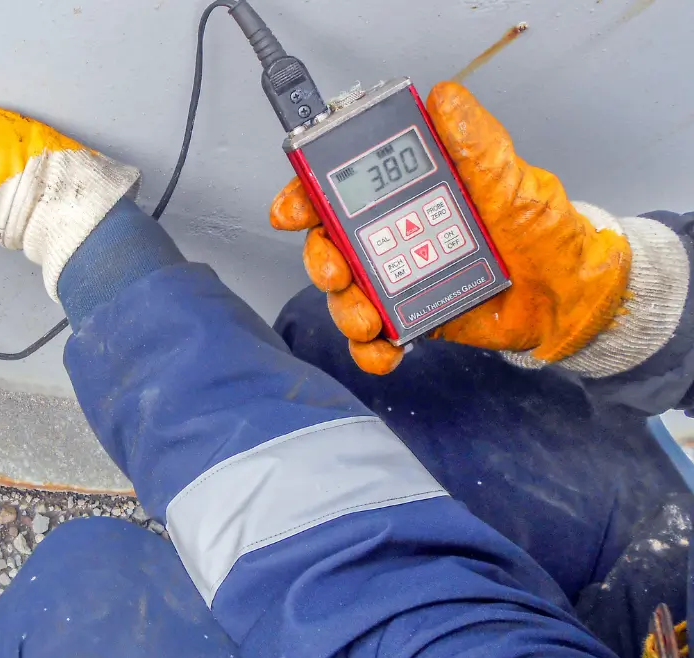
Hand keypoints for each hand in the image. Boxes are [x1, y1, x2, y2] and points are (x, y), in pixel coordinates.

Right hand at [270, 82, 631, 373]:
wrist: (570, 294)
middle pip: (329, 245)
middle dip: (321, 260)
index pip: (342, 188)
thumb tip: (446, 100)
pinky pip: (375, 339)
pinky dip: (372, 350)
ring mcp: (397, 278)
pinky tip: (385, 348)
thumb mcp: (511, 179)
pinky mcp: (410, 317)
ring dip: (346, 308)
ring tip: (369, 318)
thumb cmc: (543, 232)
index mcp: (407, 194)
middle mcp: (392, 234)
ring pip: (346, 294)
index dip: (305, 196)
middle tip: (338, 269)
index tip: (294, 210)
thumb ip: (475, 142)